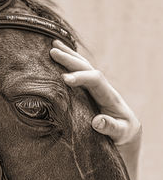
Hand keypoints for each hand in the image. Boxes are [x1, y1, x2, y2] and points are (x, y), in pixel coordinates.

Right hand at [50, 40, 140, 179]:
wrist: (126, 130)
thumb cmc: (122, 134)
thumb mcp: (120, 134)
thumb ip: (111, 128)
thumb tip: (97, 121)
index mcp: (110, 97)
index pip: (96, 81)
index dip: (81, 77)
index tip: (65, 79)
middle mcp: (103, 88)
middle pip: (87, 68)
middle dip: (70, 60)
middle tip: (52, 52)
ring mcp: (96, 88)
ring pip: (83, 67)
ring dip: (69, 56)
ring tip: (54, 46)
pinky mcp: (90, 91)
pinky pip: (81, 73)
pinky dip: (72, 63)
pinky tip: (64, 55)